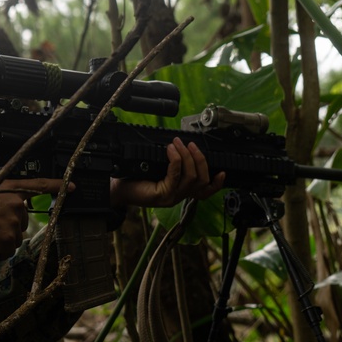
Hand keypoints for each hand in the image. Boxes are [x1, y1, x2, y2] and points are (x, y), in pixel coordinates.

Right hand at [0, 173, 67, 254]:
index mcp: (10, 186)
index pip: (39, 184)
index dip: (57, 186)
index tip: (72, 188)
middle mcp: (17, 203)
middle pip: (22, 219)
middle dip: (9, 223)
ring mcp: (14, 222)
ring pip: (15, 236)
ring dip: (2, 237)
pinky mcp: (8, 240)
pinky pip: (7, 250)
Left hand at [110, 137, 224, 207]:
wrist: (118, 189)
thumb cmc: (135, 178)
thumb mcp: (158, 170)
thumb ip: (172, 164)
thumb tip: (181, 147)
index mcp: (181, 192)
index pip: (205, 192)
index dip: (217, 184)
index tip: (223, 171)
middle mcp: (179, 197)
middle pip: (202, 180)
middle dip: (199, 159)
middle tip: (190, 144)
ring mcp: (172, 197)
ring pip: (191, 177)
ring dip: (187, 156)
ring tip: (177, 143)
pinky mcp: (162, 195)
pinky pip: (175, 175)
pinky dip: (175, 160)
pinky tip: (170, 150)